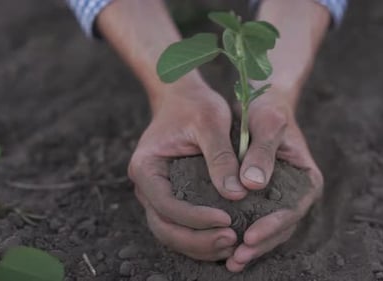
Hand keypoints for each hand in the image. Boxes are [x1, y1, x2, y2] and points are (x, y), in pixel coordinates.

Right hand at [128, 85, 246, 260]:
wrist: (184, 98)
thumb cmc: (196, 106)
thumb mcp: (211, 122)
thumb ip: (221, 157)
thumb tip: (236, 193)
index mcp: (146, 167)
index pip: (166, 204)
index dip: (195, 218)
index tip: (226, 219)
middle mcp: (146, 186)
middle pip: (164, 226)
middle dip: (196, 239)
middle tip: (231, 239)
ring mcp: (156, 194)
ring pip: (171, 232)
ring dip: (198, 244)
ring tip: (231, 244)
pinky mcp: (171, 198)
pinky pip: (180, 226)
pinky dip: (199, 238)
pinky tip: (225, 238)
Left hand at [226, 90, 323, 271]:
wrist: (260, 105)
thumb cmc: (268, 111)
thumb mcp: (267, 125)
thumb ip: (262, 153)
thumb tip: (252, 184)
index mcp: (307, 180)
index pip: (293, 210)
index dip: (272, 226)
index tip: (250, 235)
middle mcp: (296, 194)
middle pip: (281, 228)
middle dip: (260, 245)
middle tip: (237, 257)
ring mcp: (280, 198)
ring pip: (268, 230)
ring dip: (251, 247)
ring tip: (231, 261)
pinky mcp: (262, 199)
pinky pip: (255, 221)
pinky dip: (242, 234)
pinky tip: (225, 247)